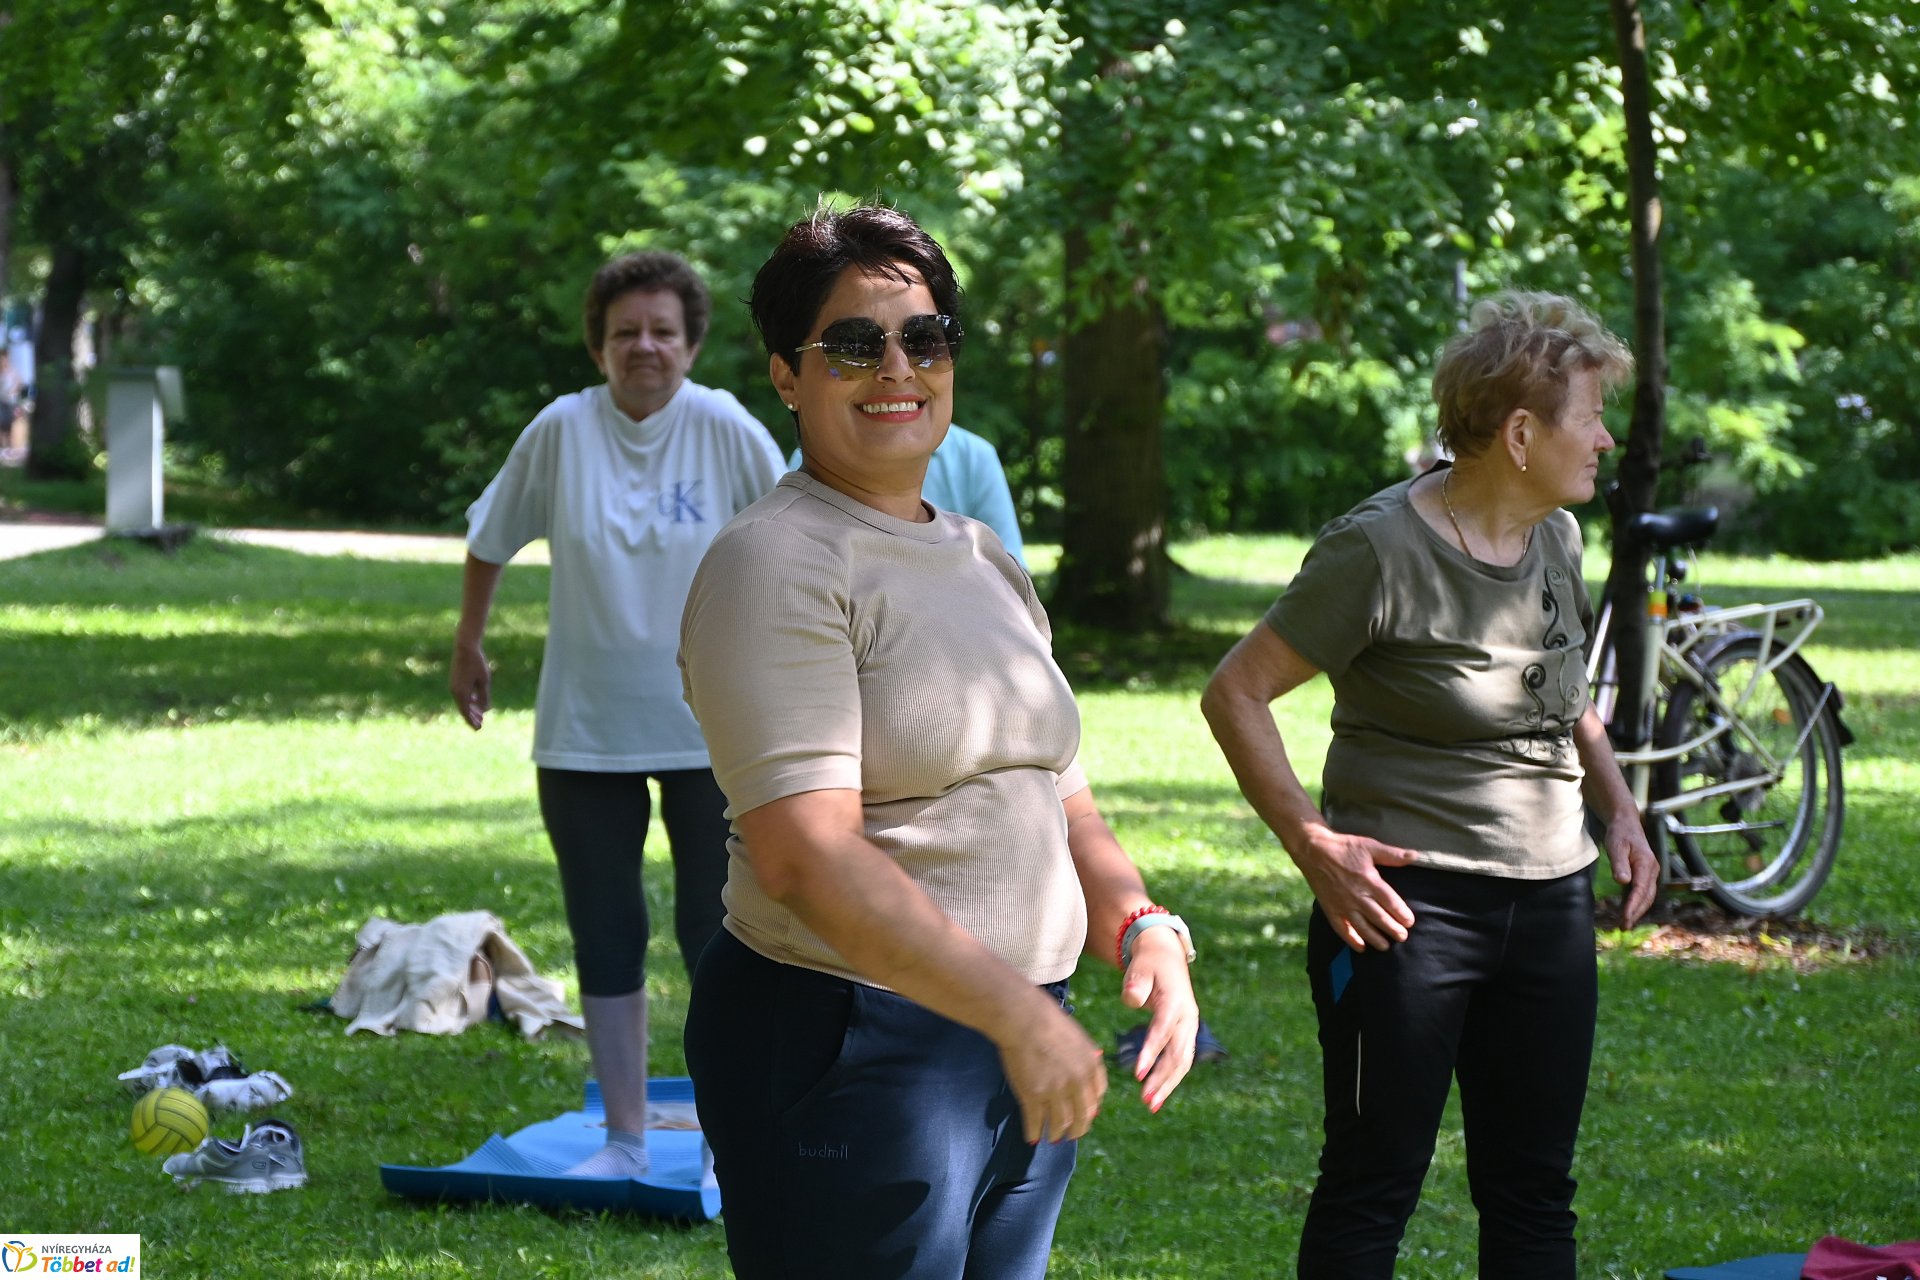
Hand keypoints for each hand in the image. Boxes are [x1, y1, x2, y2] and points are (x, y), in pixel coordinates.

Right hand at [449, 641, 490, 729]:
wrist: (465, 647)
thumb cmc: (476, 664)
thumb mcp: (484, 681)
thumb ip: (484, 696)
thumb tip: (485, 710)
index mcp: (461, 693)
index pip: (466, 712)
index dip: (472, 722)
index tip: (478, 729)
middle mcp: (455, 691)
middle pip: (464, 709)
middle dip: (472, 717)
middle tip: (480, 725)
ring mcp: (454, 686)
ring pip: (463, 702)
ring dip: (471, 709)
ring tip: (480, 715)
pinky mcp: (455, 680)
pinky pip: (462, 695)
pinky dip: (469, 700)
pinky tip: (476, 702)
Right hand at [994, 993, 1107, 1143]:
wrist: (1024, 1018)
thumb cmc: (1048, 1019)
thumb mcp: (1077, 1037)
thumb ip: (1083, 1057)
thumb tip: (1085, 1072)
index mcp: (1091, 1066)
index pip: (1097, 1096)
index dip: (1090, 1108)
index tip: (1085, 1113)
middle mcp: (1078, 1084)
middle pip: (1082, 1116)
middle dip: (1077, 1129)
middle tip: (1072, 1134)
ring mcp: (1055, 1092)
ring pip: (1060, 1124)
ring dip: (1057, 1134)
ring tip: (1052, 1138)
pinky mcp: (1033, 1097)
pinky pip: (1035, 1122)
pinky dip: (1033, 1132)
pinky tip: (1031, 1136)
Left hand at [1119, 926, 1198, 1112]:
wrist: (1167, 957)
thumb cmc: (1150, 962)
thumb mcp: (1141, 965)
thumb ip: (1135, 982)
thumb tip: (1132, 1000)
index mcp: (1176, 1001)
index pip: (1163, 1030)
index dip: (1151, 1053)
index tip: (1137, 1075)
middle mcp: (1187, 1017)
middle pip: (1178, 1053)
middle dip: (1162, 1079)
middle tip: (1146, 1100)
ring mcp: (1188, 1028)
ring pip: (1182, 1062)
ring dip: (1167, 1085)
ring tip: (1150, 1105)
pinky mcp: (1184, 1035)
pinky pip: (1180, 1060)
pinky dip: (1170, 1079)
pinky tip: (1157, 1096)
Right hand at [1290, 824, 1418, 950]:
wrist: (1313, 851)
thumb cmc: (1343, 847)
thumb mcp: (1369, 846)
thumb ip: (1392, 855)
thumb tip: (1416, 856)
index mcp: (1370, 881)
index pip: (1391, 902)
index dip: (1402, 914)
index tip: (1409, 922)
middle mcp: (1358, 897)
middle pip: (1379, 918)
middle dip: (1393, 930)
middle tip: (1403, 937)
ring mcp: (1343, 905)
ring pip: (1363, 927)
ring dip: (1376, 938)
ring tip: (1385, 946)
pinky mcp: (1331, 909)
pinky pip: (1342, 929)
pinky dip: (1352, 940)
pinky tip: (1361, 948)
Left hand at [1606, 813, 1659, 927]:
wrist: (1626, 822)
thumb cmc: (1620, 833)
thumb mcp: (1616, 845)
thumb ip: (1619, 863)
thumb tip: (1623, 881)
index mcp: (1646, 864)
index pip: (1641, 890)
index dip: (1633, 906)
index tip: (1625, 918)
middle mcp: (1652, 870)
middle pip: (1646, 897)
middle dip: (1636, 913)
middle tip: (1624, 927)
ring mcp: (1650, 872)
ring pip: (1646, 896)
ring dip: (1637, 910)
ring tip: (1625, 924)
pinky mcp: (1645, 873)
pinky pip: (1643, 891)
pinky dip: (1636, 903)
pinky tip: (1627, 911)